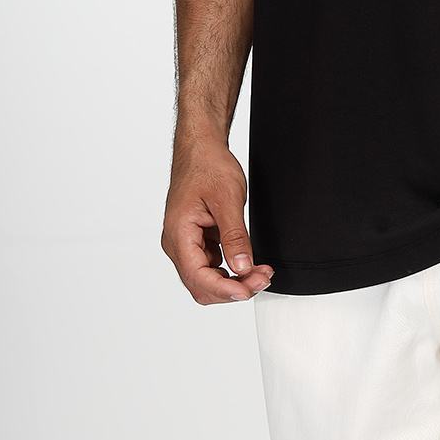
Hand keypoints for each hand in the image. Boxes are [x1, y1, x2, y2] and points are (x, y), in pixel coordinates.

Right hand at [162, 136, 272, 303]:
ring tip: (261, 273)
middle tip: (262, 279)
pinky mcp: (196, 240)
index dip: (224, 289)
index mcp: (179, 233)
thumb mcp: (227, 199)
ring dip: (233, 281)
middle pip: (201, 284)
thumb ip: (235, 236)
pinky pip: (211, 265)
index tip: (247, 291)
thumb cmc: (208, 166)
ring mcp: (186, 243)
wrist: (201, 149)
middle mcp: (177, 243)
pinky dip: (231, 269)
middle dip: (232, 288)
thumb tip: (242, 267)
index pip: (197, 276)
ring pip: (206, 278)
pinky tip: (250, 264)